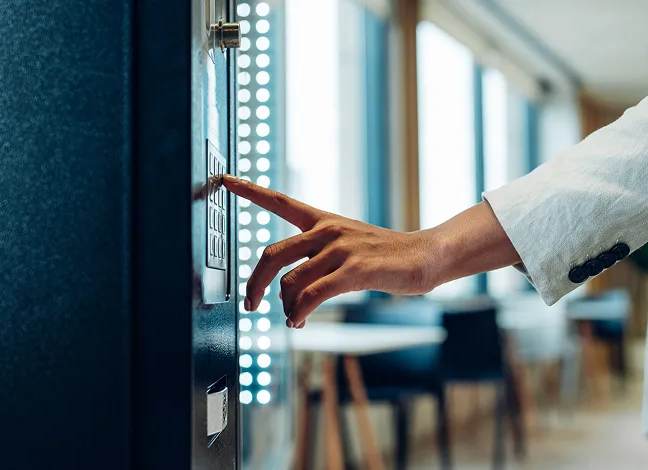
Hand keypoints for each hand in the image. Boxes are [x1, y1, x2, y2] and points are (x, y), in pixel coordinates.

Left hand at [222, 175, 440, 327]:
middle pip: (272, 254)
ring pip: (291, 282)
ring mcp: (340, 249)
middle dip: (255, 283)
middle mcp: (327, 230)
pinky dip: (300, 313)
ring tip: (294, 319)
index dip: (250, 190)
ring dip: (286, 307)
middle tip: (251, 303)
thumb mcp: (346, 247)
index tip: (224, 179)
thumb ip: (315, 262)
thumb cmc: (382, 256)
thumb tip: (287, 295)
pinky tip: (299, 322)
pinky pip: (313, 295)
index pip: (279, 201)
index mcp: (322, 220)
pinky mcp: (354, 270)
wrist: (423, 256)